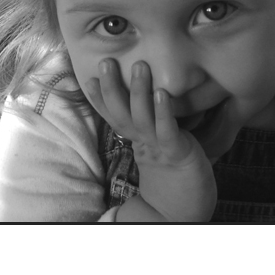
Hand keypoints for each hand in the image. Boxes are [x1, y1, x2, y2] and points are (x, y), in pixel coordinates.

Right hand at [85, 58, 216, 221]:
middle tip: (106, 62)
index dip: (100, 98)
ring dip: (139, 91)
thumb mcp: (161, 145)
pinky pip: (167, 131)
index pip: (113, 116)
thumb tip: (154, 98)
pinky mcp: (177, 153)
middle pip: (121, 114)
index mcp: (137, 141)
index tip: (89, 77)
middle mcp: (143, 144)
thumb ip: (155, 124)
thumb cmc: (178, 175)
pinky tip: (162, 93)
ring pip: (142, 118)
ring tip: (139, 66)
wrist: (185, 212)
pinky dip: (164, 112)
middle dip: (112, 88)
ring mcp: (158, 149)